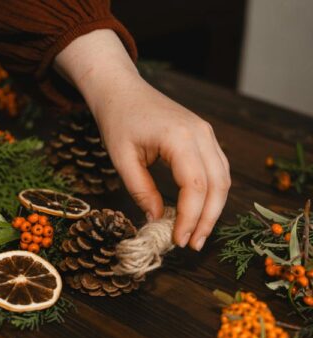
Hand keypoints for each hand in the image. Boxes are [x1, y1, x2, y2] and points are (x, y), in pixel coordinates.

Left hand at [54, 30, 230, 249]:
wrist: (121, 90)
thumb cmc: (117, 120)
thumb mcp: (121, 158)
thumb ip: (140, 190)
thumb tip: (156, 220)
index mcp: (180, 138)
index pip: (195, 186)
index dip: (190, 217)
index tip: (177, 240)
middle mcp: (201, 134)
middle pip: (218, 185)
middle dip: (207, 219)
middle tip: (192, 245)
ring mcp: (206, 133)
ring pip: (223, 178)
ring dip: (213, 209)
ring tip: (196, 235)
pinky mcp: (204, 136)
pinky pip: (217, 169)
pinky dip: (212, 193)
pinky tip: (198, 212)